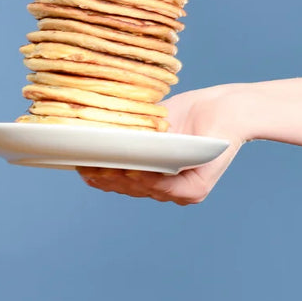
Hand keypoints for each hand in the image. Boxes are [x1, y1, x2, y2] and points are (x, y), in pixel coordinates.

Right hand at [77, 85, 245, 204]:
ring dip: (121, 178)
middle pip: (124, 188)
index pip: (115, 182)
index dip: (96, 176)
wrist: (223, 108)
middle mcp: (162, 188)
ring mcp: (178, 192)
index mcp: (148, 175)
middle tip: (86, 163)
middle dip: (104, 177)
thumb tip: (82, 134)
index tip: (78, 164)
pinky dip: (147, 180)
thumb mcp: (145, 125)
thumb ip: (122, 136)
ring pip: (141, 189)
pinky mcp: (195, 190)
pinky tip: (133, 169)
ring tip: (103, 165)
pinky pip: (164, 188)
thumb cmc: (185, 114)